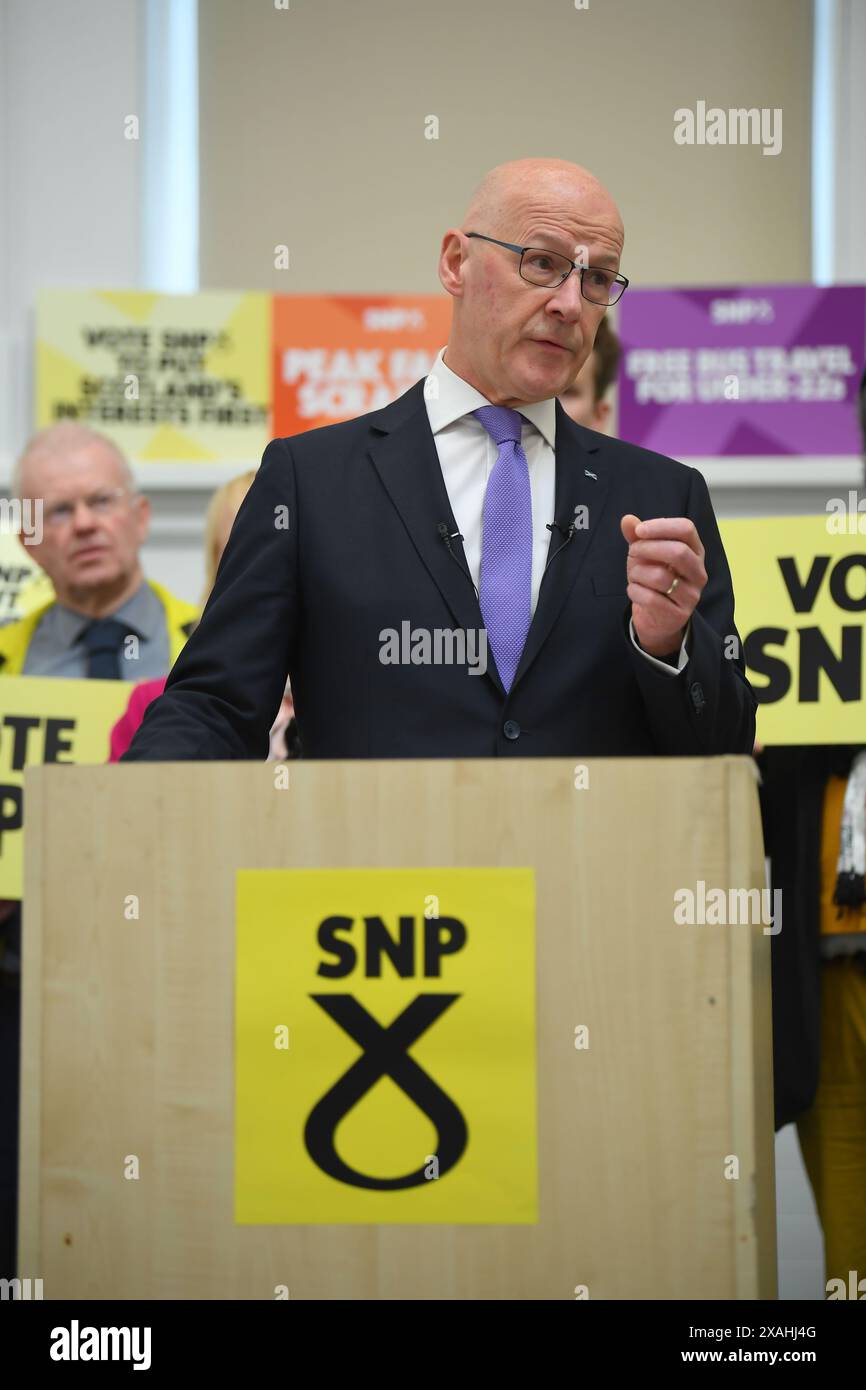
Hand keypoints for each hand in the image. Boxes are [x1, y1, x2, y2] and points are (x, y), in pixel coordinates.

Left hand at [621, 514, 707, 659]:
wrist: (656, 619)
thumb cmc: (653, 580)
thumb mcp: (645, 555)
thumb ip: (637, 537)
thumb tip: (627, 520)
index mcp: (695, 551)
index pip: (687, 529)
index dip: (661, 526)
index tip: (640, 530)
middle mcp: (698, 572)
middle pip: (678, 551)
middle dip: (647, 548)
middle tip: (633, 552)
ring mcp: (691, 595)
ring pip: (660, 576)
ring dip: (637, 572)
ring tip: (634, 575)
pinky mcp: (678, 615)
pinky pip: (650, 598)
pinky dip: (634, 591)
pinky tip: (635, 591)